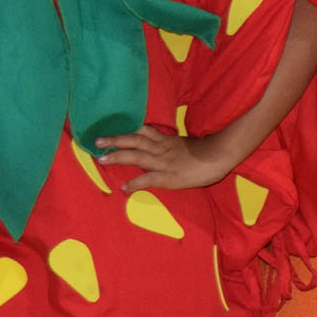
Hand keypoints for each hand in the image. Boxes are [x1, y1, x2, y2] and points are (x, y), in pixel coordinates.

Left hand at [97, 125, 230, 190]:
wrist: (220, 156)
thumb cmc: (207, 152)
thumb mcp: (186, 144)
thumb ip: (173, 146)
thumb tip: (163, 147)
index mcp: (166, 140)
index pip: (142, 131)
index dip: (125, 129)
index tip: (109, 127)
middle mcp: (161, 148)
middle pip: (134, 140)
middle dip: (115, 140)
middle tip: (96, 141)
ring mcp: (164, 162)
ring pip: (137, 156)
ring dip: (118, 157)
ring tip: (101, 159)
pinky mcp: (169, 177)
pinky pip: (148, 179)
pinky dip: (135, 183)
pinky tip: (123, 188)